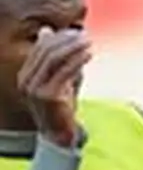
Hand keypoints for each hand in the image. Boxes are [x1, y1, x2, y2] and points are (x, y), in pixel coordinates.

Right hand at [17, 27, 90, 147]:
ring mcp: (35, 89)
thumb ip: (60, 61)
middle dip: (66, 40)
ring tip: (89, 42)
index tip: (77, 32)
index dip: (59, 38)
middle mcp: (26, 81)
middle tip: (84, 35)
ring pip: (54, 58)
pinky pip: (64, 71)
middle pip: (46, 51)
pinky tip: (89, 54)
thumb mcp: (60, 81)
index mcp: (26, 76)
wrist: (59, 137)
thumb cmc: (62, 108)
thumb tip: (52, 34)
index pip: (40, 49)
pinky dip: (77, 59)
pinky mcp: (48, 96)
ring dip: (73, 47)